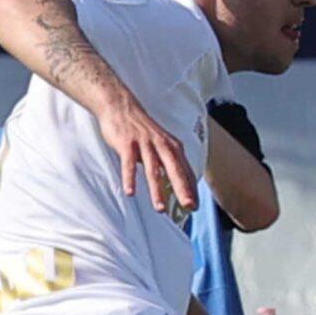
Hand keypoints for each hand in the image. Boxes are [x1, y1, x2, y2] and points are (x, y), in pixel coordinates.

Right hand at [96, 97, 197, 215]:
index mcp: (171, 146)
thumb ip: (167, 160)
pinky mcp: (127, 144)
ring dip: (157, 190)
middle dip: (183, 190)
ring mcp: (144, 144)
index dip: (191, 189)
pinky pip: (128, 164)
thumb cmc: (140, 128)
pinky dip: (130, 179)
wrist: (120, 105)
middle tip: (189, 206)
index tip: (194, 206)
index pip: (185, 170)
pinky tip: (130, 193)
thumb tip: (176, 182)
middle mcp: (161, 145)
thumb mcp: (159, 142)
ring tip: (160, 209)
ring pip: (153, 170)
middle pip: (174, 170)